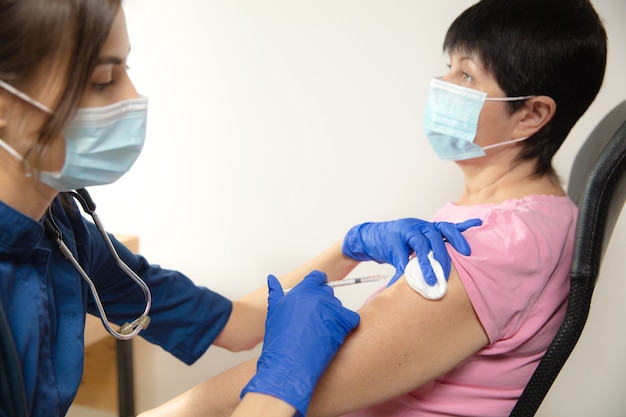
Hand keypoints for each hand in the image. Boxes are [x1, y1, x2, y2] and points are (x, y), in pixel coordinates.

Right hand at [240, 271, 359, 416]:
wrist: (289, 363)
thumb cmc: (281, 341)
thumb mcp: (274, 313)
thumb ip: (276, 293)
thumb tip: (272, 280)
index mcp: (302, 291)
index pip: (317, 277)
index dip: (319, 283)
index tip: (319, 290)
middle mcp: (318, 296)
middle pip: (329, 292)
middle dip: (324, 304)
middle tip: (317, 321)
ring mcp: (332, 308)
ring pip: (339, 307)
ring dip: (333, 317)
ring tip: (321, 333)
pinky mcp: (343, 321)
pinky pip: (351, 319)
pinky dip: (346, 327)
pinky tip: (333, 337)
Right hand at [343, 218, 481, 285]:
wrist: (370, 238)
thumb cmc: (396, 243)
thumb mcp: (416, 245)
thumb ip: (430, 251)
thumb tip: (448, 270)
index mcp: (427, 228)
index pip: (448, 228)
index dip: (460, 235)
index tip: (469, 250)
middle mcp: (419, 226)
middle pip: (437, 236)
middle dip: (444, 255)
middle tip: (448, 274)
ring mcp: (405, 230)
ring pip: (421, 244)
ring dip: (426, 264)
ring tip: (431, 280)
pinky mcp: (392, 239)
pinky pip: (400, 256)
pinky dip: (403, 270)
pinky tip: (403, 281)